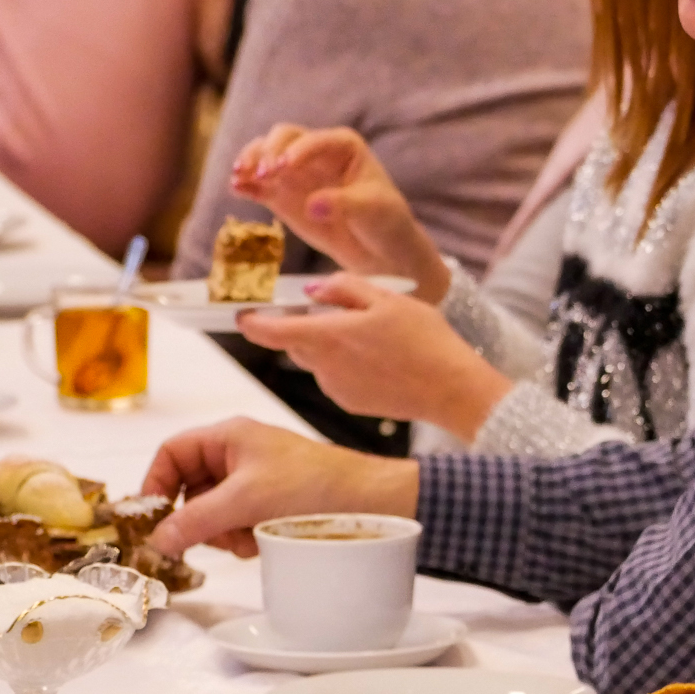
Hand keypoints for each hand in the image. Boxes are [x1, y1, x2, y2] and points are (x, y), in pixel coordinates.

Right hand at [142, 416, 419, 556]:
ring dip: (222, 532)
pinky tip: (263, 540)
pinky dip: (242, 537)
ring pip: (211, 512)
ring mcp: (254, 480)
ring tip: (249, 535)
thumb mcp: (246, 500)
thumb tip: (157, 539)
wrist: (369, 504)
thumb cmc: (316, 485)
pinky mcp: (268, 504)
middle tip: (212, 535)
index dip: (156, 484)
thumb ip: (196, 520)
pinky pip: (234, 524)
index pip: (171, 453)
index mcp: (229, 436)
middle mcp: (238, 454)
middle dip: (198, 518)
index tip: (152, 519)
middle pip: (189, 488)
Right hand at [229, 125, 450, 300]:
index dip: (297, 150)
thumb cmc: (383, 220)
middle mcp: (315, 151)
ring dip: (250, 162)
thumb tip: (313, 204)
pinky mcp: (281, 194)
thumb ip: (343, 204)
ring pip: (264, 154)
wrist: (377, 247)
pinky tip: (236, 189)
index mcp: (343, 146)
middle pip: (283, 136)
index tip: (284, 167)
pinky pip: (258, 184)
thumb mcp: (371, 210)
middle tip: (264, 173)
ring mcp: (295, 172)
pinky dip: (246, 184)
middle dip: (269, 150)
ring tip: (239, 177)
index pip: (314, 140)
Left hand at [236, 274, 511, 441]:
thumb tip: (313, 292)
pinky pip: (337, 378)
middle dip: (306, 327)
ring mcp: (336, 389)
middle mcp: (323, 367)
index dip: (251, 321)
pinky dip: (348, 366)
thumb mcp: (388, 299)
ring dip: (332, 346)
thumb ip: (344, 289)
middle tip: (338, 310)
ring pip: (319, 360)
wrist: (453, 389)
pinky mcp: (352, 404)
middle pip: (296, 343)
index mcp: (327, 336)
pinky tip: (382, 360)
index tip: (242, 313)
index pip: (269, 330)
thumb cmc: (425, 340)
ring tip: (373, 336)